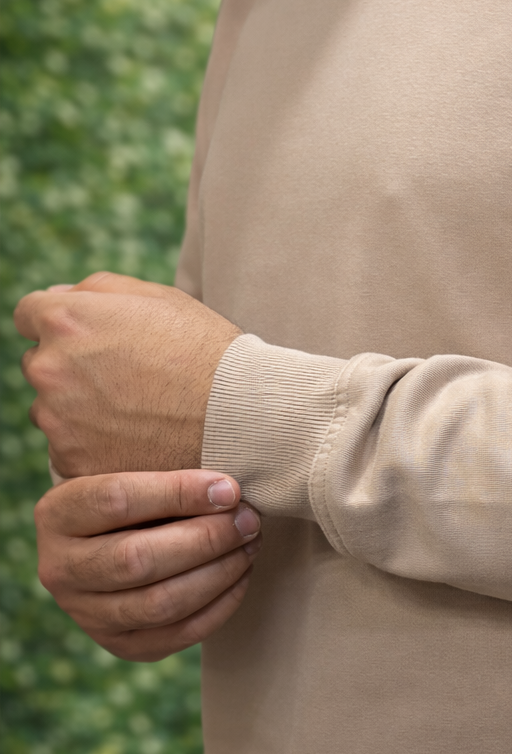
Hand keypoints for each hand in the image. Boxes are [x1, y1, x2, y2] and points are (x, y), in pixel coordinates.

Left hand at [14, 271, 240, 477]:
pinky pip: (71, 453)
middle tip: (124, 380)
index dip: (61, 324)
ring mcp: (58, 421)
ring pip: (53, 412)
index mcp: (66, 320)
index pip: (29, 314)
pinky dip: (95, 449)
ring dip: (79, 411)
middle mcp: (50, 369)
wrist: (240, 418)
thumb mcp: (160, 297)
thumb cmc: (207, 352)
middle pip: (39, 365)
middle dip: (70, 368)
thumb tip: (60, 295)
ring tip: (136, 415)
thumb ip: (99, 289)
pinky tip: (136, 441)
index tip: (89, 339)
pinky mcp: (72, 465)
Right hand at [36, 470, 260, 661]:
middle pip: (136, 560)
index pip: (115, 501)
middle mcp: (60, 569)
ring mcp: (85, 614)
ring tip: (250, 544)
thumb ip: (159, 465)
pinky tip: (241, 575)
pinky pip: (175, 635)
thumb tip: (226, 487)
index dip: (178, 494)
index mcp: (57, 514)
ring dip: (217, 574)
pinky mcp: (119, 644)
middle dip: (205, 539)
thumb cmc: (133, 497)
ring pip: (158, 604)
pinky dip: (219, 606)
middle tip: (248, 520)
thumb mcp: (126, 470)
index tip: (228, 488)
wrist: (107, 542)